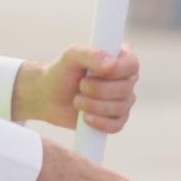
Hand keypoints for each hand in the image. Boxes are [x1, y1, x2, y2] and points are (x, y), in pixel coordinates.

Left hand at [12, 45, 139, 132]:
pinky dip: (100, 123)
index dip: (118, 70)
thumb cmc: (62, 72)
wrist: (49, 96)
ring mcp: (123, 100)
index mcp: (120, 58)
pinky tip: (85, 118)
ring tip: (77, 100)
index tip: (96, 72)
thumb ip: (91, 55)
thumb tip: (112, 64)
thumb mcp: (72, 56)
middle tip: (80, 86)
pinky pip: (117, 125)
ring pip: (120, 108)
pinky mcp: (115, 119)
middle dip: (98, 90)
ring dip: (94, 106)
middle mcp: (126, 79)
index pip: (132, 64)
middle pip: (125, 89)